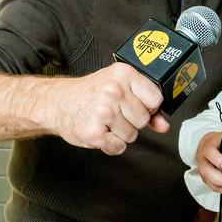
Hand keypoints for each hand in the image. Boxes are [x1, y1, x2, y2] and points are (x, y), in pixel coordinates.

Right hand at [52, 62, 167, 154]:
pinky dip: (110, 145)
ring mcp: (103, 111)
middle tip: (114, 113)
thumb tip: (164, 125)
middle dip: (132, 121)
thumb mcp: (118, 88)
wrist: (57, 102)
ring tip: (105, 122)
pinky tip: (100, 132)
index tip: (134, 105)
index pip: (155, 98)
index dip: (148, 106)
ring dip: (120, 134)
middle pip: (143, 119)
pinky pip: (118, 147)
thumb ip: (146, 105)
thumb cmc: (89, 94)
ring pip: (132, 135)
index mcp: (123, 74)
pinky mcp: (94, 132)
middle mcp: (114, 90)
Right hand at [195, 130, 221, 194]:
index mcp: (208, 147)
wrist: (206, 145)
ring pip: (210, 182)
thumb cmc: (217, 141)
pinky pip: (215, 188)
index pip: (209, 153)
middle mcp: (204, 160)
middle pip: (207, 172)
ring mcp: (204, 170)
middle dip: (220, 178)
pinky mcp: (208, 179)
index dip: (218, 160)